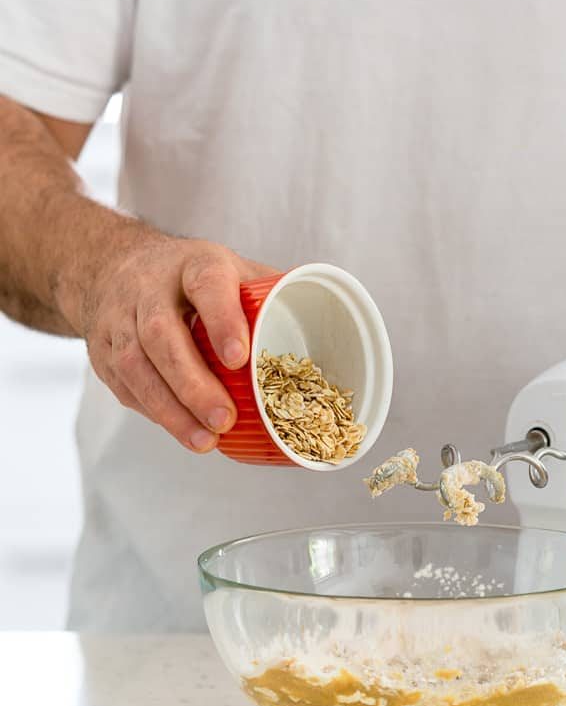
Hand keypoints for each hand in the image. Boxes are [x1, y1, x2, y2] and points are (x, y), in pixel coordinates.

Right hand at [67, 231, 277, 451]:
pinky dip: (153, 411)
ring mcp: (118, 318)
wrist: (114, 266)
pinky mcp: (100, 349)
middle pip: (162, 334)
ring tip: (204, 441)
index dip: (222, 321)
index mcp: (194, 264)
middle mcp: (149, 286)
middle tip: (223, 419)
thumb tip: (325, 327)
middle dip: (193, 383)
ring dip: (170, 409)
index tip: (239, 358)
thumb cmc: (190, 277)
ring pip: (135, 365)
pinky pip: (124, 385)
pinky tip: (181, 430)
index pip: (207, 286)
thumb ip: (270, 295)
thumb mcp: (230, 269)